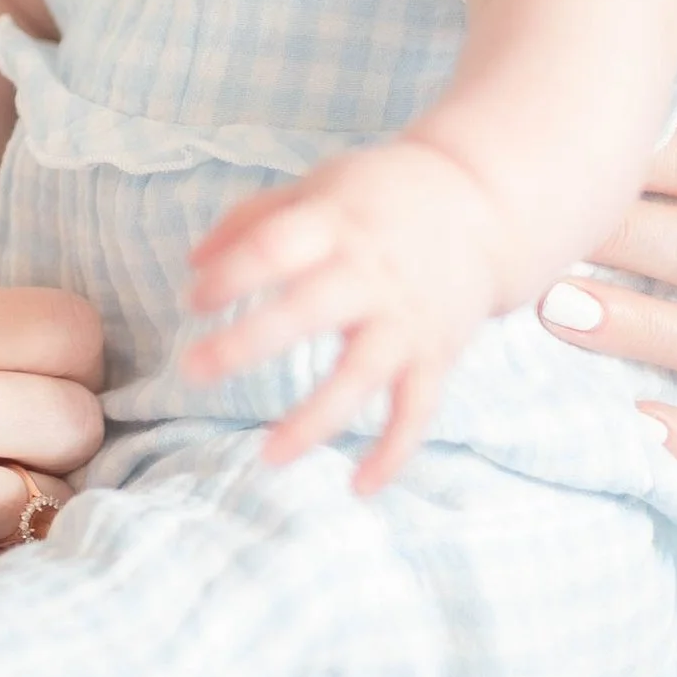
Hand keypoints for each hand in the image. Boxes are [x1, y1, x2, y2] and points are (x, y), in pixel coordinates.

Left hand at [185, 139, 503, 485]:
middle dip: (249, 343)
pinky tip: (358, 487)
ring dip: (315, 419)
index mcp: (335, 225)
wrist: (484, 205)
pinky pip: (416, 410)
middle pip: (307, 311)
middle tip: (193, 371)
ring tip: (268, 457)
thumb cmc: (379, 198)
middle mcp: (370, 273)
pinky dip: (394, 452)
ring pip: (360, 375)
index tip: (193, 302)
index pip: (275, 247)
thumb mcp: (319, 188)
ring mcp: (406, 319)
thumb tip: (191, 262)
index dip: (232, 275)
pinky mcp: (435, 354)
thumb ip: (253, 219)